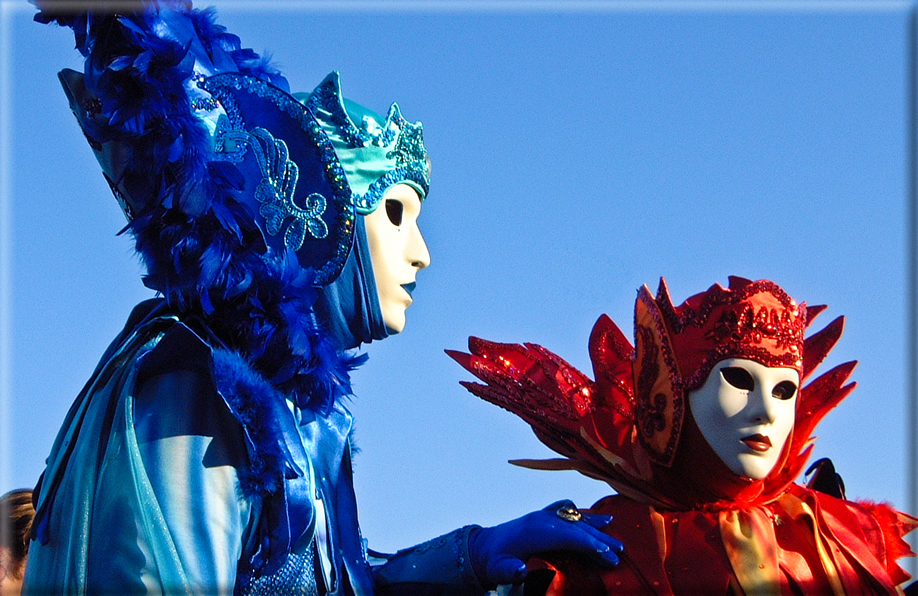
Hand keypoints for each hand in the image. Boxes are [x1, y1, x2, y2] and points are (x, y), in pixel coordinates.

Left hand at [468, 500, 622, 585]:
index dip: (591, 546)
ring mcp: (543, 514)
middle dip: (600, 538)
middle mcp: (542, 518)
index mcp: (535, 530)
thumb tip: (520, 570)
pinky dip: (584, 515)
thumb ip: (510, 571)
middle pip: (577, 526)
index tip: (610, 558)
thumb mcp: (499, 569)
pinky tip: (596, 519)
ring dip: (594, 524)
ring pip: (575, 517)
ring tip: (614, 528)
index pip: (570, 537)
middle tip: (621, 551)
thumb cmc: (494, 561)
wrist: (484, 547)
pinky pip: (569, 512)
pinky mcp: (544, 515)